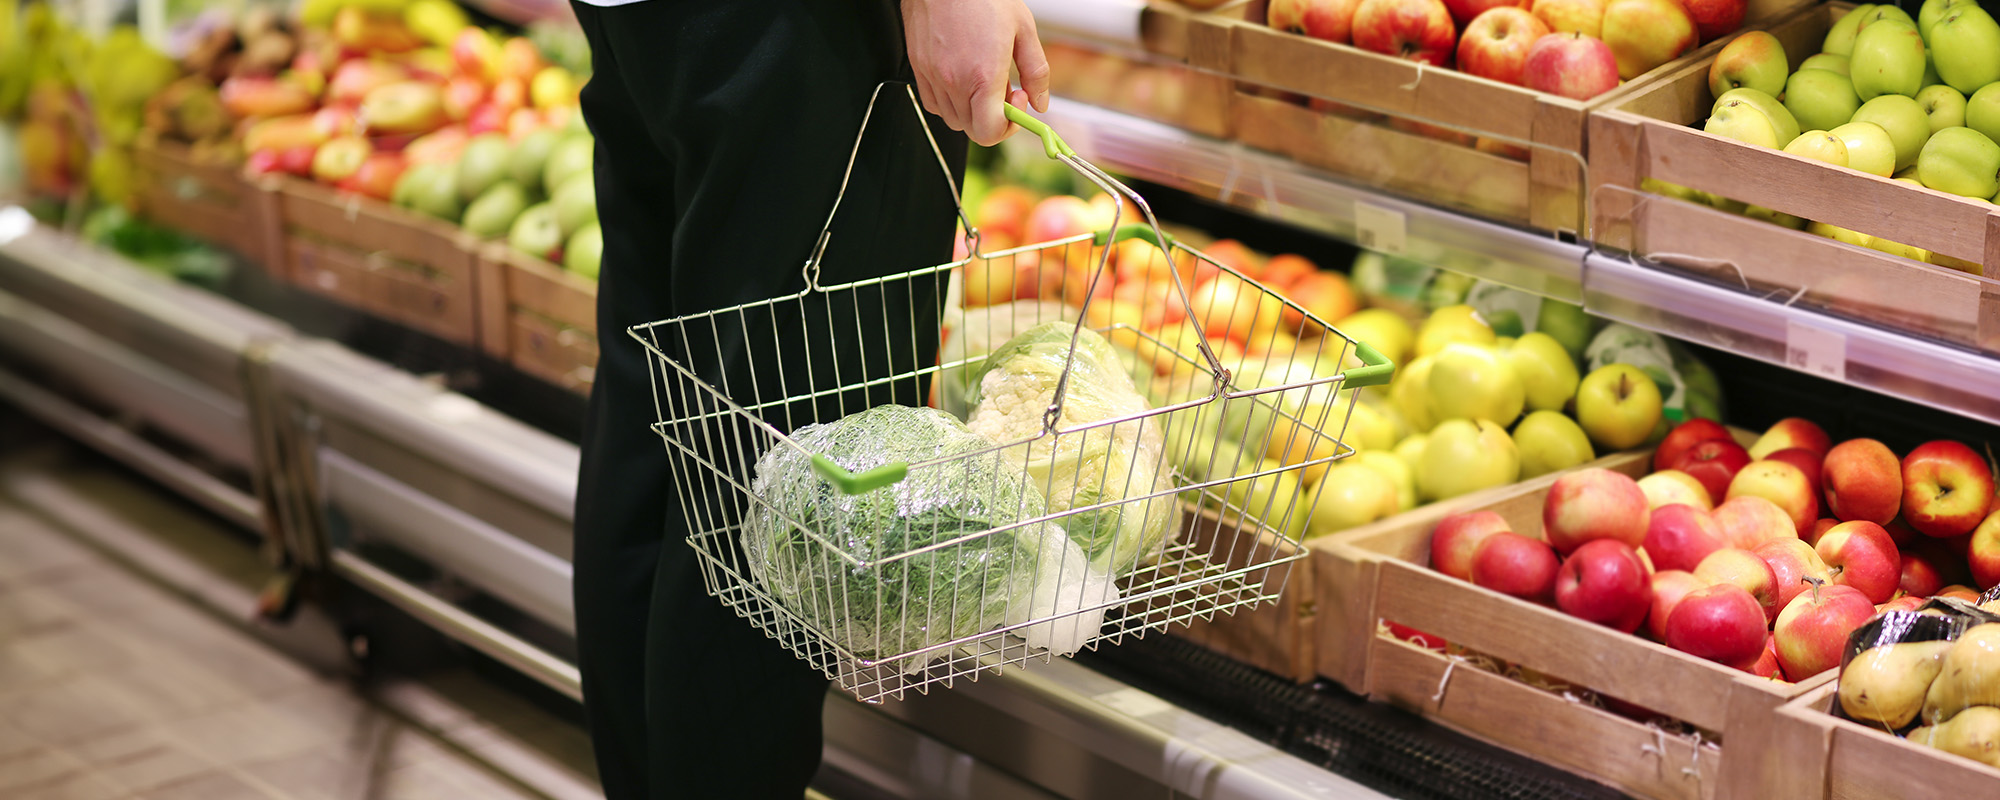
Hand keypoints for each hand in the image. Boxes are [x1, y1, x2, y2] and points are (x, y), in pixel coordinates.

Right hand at [902, 0, 1050, 146]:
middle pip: (972, 130)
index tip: (1017, 105)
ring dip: (972, 110)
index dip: (1007, 128)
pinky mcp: (919, 68)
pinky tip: (962, 79)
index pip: (989, 132)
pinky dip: (950, 101)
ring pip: (953, 118)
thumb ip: (1036, 72)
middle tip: (1004, 91)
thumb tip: (1040, 102)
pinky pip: (934, 103)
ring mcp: (933, 77)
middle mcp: (954, 82)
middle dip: (993, 118)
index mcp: (982, 76)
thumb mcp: (1024, 29)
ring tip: (982, 80)